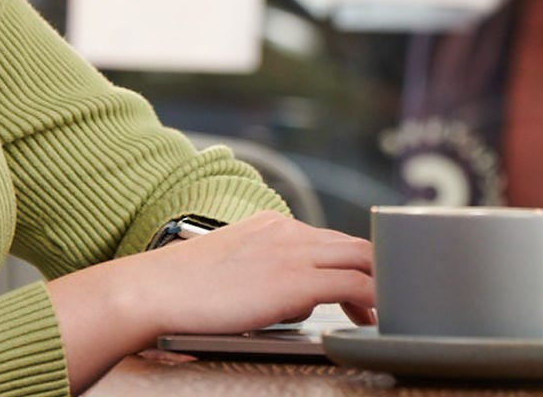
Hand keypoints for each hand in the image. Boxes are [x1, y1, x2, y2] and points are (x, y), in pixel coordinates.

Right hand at [85, 212, 374, 339]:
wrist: (152, 291)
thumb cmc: (180, 291)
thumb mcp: (231, 271)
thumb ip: (265, 277)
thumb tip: (293, 304)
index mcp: (271, 225)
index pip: (328, 239)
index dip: (353, 261)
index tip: (364, 284)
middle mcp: (287, 231)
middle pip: (353, 245)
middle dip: (377, 270)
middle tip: (389, 299)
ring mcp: (293, 252)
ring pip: (361, 259)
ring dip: (381, 284)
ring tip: (390, 310)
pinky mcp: (295, 279)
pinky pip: (353, 283)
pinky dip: (373, 298)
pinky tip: (375, 317)